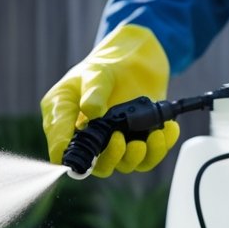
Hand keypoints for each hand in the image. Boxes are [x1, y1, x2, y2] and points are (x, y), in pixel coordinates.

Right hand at [41, 24, 179, 176]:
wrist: (131, 59)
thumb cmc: (103, 67)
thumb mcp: (93, 73)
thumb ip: (91, 92)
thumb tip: (92, 113)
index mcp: (67, 125)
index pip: (62, 152)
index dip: (72, 159)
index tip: (86, 155)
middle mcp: (90, 140)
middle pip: (97, 167)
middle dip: (111, 158)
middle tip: (120, 138)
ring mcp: (115, 143)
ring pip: (125, 165)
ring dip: (138, 156)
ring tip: (149, 135)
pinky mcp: (137, 141)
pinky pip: (149, 157)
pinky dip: (160, 148)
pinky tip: (166, 131)